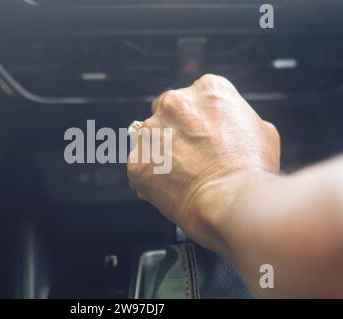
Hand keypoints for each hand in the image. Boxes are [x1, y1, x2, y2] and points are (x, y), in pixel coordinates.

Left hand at [127, 74, 279, 252]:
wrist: (232, 201)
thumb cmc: (251, 170)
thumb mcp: (262, 130)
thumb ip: (236, 120)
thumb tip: (229, 128)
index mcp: (207, 90)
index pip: (194, 99)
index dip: (198, 121)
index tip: (202, 136)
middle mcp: (174, 103)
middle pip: (166, 113)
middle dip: (174, 132)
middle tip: (191, 157)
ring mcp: (151, 131)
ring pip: (150, 140)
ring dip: (161, 154)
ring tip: (183, 176)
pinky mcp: (137, 160)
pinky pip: (141, 167)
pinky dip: (151, 178)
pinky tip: (172, 189)